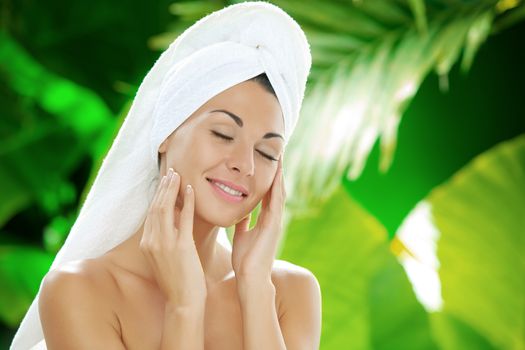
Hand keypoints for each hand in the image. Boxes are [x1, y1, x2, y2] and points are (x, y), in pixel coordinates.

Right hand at [140, 168, 206, 306]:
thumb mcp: (165, 257)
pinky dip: (187, 202)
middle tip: (171, 171)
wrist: (183, 302)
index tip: (164, 181)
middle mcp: (152, 242)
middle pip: (156, 207)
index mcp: (147, 244)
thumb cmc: (178, 280)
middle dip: (163, 187)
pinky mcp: (181, 247)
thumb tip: (174, 218)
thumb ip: (165, 238)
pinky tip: (190, 190)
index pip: (151, 212)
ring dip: (172, 189)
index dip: (158, 194)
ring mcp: (165, 244)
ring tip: (178, 175)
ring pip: (166, 209)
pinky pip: (184, 219)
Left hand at [232, 155, 285, 280]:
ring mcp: (275, 221)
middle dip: (278, 171)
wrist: (250, 277)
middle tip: (279, 153)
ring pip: (279, 192)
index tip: (269, 162)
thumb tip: (241, 213)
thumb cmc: (246, 259)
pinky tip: (277, 175)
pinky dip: (277, 188)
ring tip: (280, 157)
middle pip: (276, 189)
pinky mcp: (273, 226)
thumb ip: (244, 223)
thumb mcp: (242, 235)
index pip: (268, 193)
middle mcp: (273, 218)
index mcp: (265, 219)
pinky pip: (276, 202)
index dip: (269, 177)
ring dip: (280, 175)